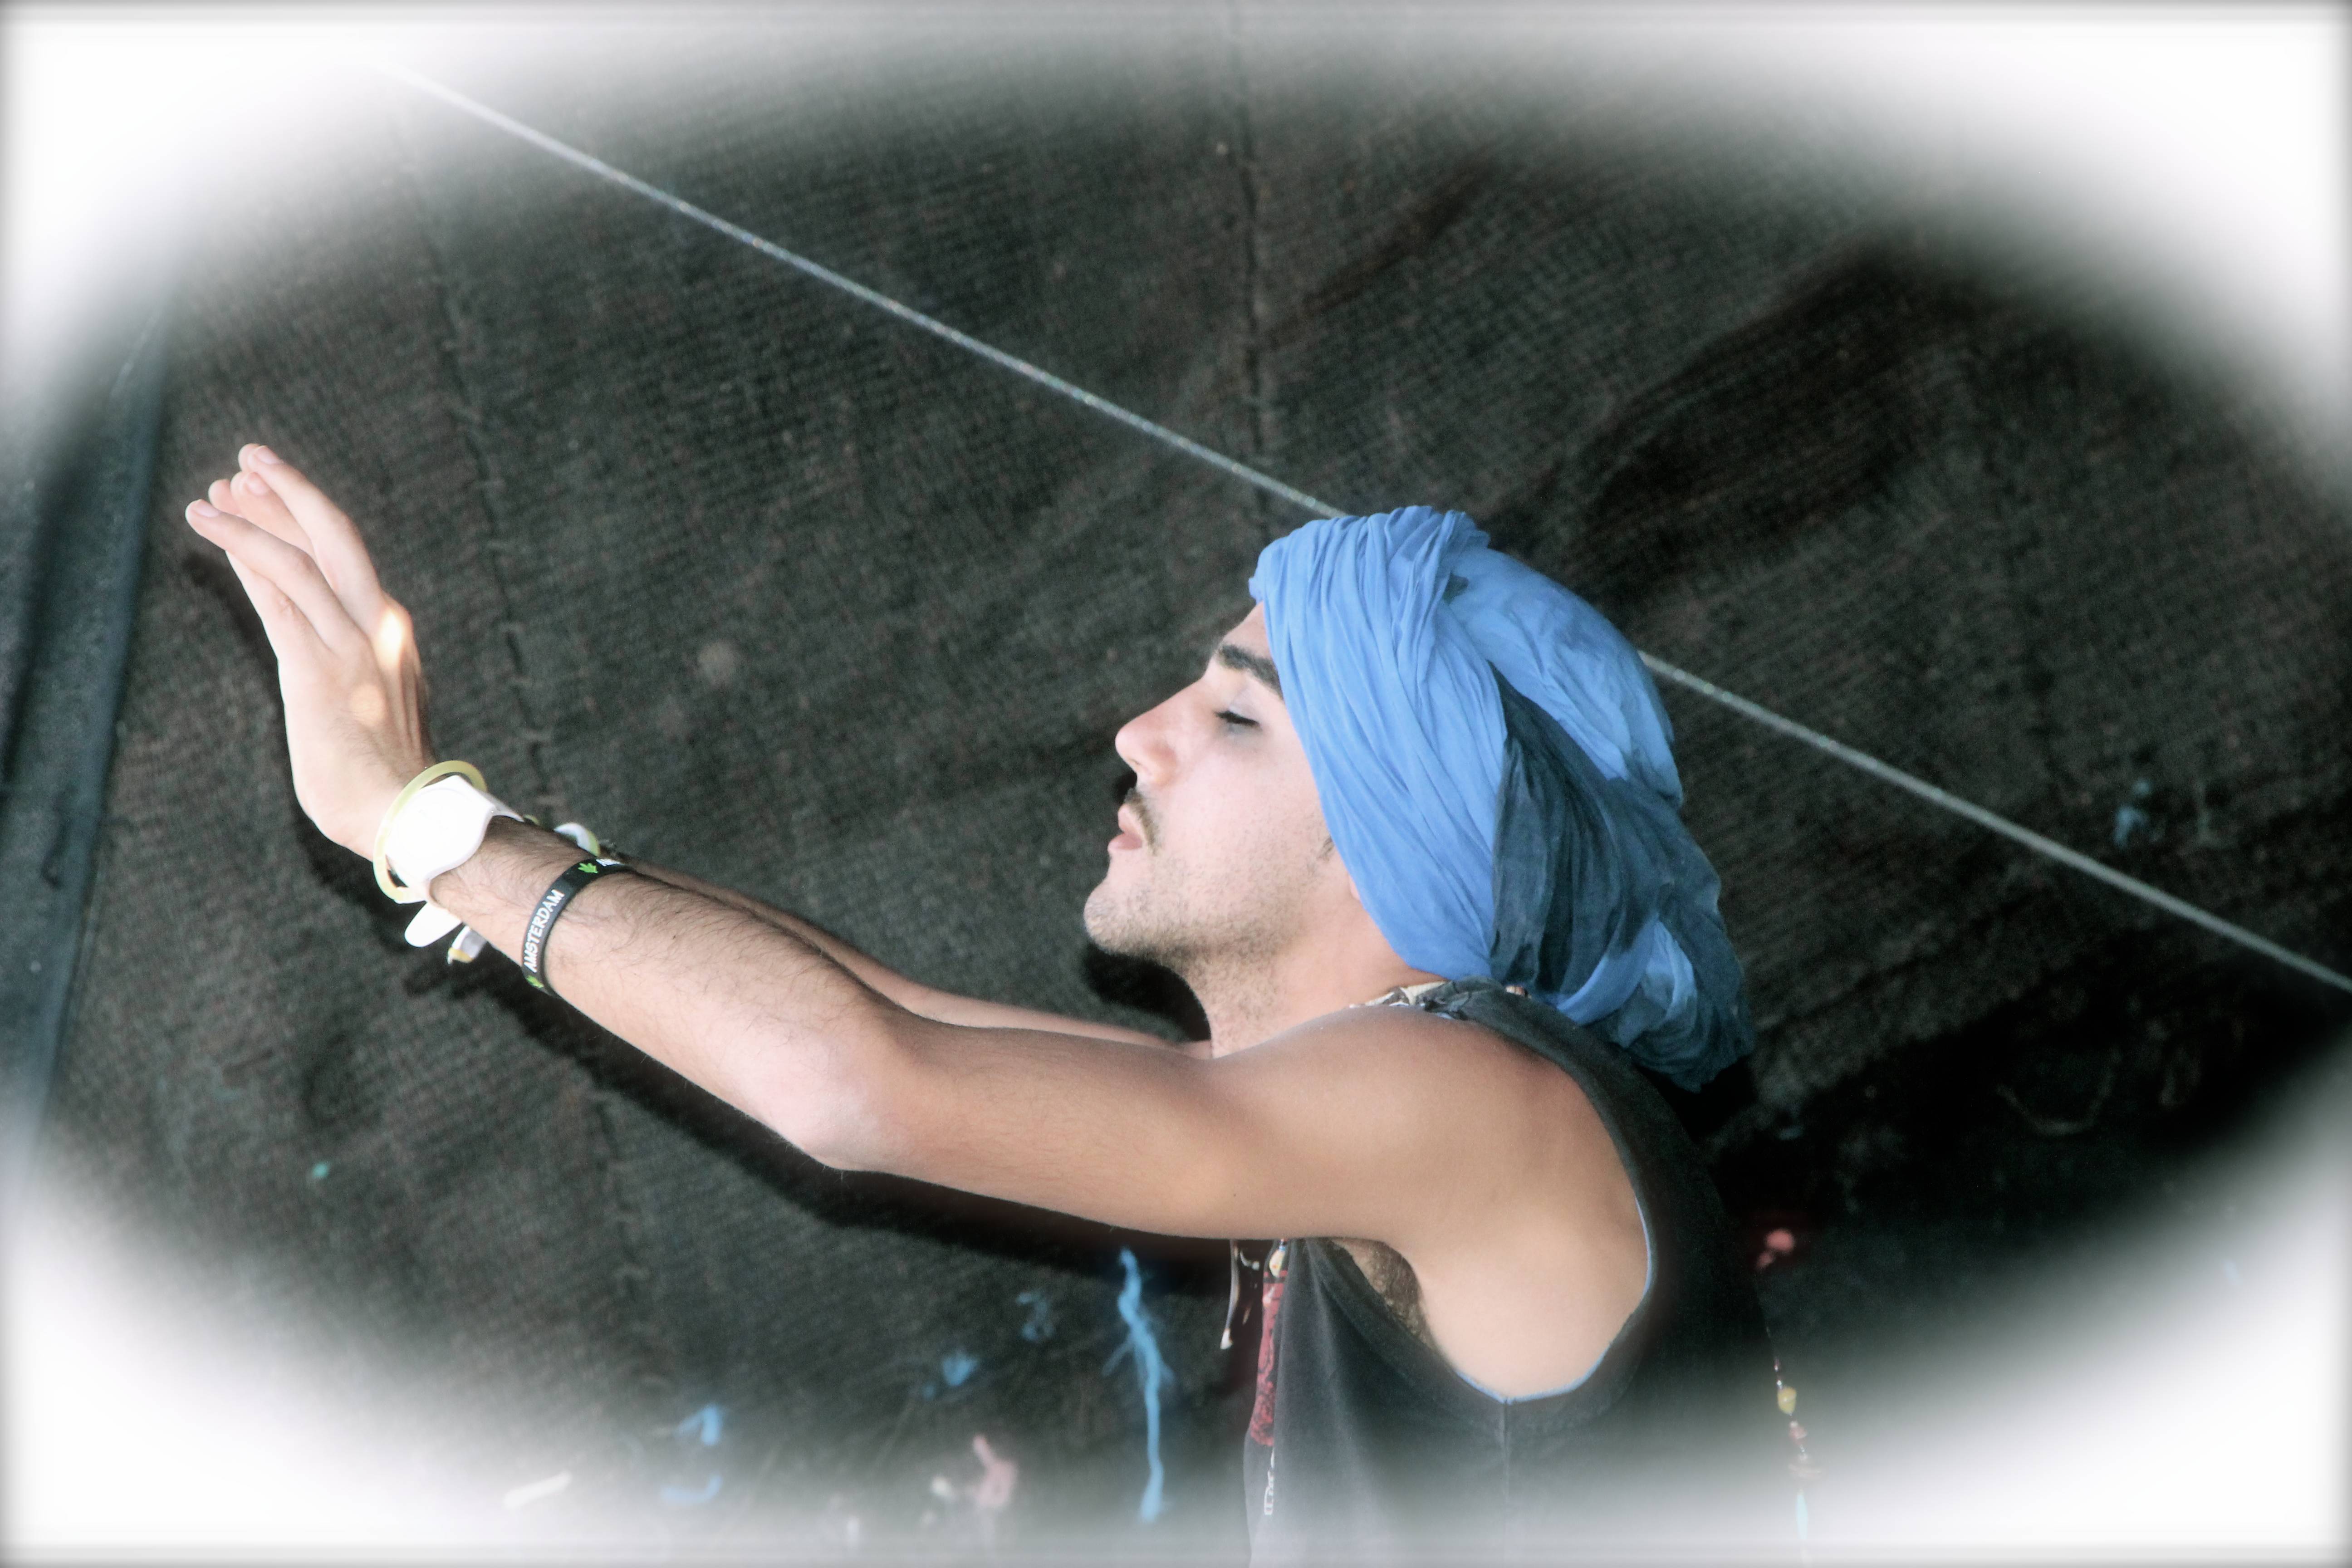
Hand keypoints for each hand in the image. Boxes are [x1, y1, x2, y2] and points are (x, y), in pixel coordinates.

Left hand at [185, 446, 433, 859]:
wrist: (405, 813)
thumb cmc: (384, 781)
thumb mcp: (369, 711)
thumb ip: (346, 672)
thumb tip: (311, 655)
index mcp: (394, 637)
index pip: (342, 564)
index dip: (302, 523)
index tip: (268, 496)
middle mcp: (378, 626)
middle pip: (335, 538)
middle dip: (291, 492)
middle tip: (252, 459)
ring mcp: (351, 642)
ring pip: (302, 552)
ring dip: (253, 514)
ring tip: (215, 489)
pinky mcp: (317, 663)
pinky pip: (277, 587)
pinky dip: (241, 546)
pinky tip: (207, 522)